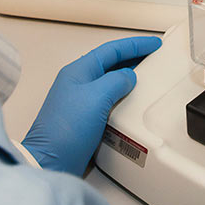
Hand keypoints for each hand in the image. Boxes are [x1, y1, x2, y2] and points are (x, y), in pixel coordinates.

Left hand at [22, 36, 160, 174]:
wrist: (50, 161)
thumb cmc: (65, 129)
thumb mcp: (97, 96)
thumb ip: (117, 81)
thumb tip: (129, 76)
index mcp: (79, 71)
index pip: (111, 50)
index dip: (135, 45)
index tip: (154, 43)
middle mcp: (79, 84)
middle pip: (110, 63)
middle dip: (133, 58)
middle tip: (153, 57)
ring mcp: (81, 102)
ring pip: (110, 82)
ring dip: (128, 78)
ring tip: (147, 77)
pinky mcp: (85, 120)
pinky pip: (108, 101)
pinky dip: (123, 98)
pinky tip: (132, 104)